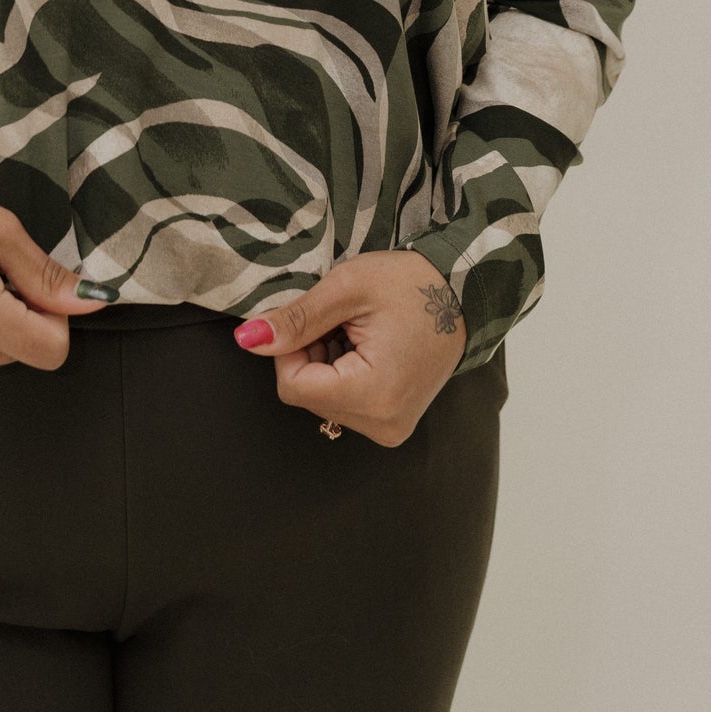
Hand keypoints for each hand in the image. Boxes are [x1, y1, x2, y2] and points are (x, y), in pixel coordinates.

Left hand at [232, 250, 467, 443]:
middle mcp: (383, 424)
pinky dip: (342, 373)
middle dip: (311, 353)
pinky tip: (366, 347)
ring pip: (321, 400)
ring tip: (359, 332)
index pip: (293, 386)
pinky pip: (344, 403)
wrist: (462, 291)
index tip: (314, 317)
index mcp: (374, 395)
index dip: (290, 348)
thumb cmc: (411, 283)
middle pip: (307, 395)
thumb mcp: (347, 288)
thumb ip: (296, 319)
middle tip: (343, 321)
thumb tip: (248, 340)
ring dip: (327, 363)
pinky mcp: (392, 422)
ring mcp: (390, 427)